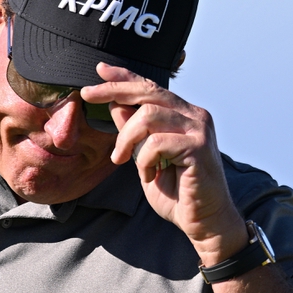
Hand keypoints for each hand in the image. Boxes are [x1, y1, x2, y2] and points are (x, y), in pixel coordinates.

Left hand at [80, 63, 247, 264]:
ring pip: (148, 115)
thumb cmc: (178, 193)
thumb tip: (116, 104)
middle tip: (87, 96)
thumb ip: (135, 132)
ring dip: (127, 140)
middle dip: (114, 91)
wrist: (204, 222)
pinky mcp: (198, 147)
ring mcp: (199, 130)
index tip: (100, 69)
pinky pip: (157, 143)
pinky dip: (145, 161)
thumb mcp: (146, 158)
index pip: (152, 87)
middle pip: (148, 92)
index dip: (125, 76)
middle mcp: (195, 116)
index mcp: (184, 115)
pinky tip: (149, 176)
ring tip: (121, 160)